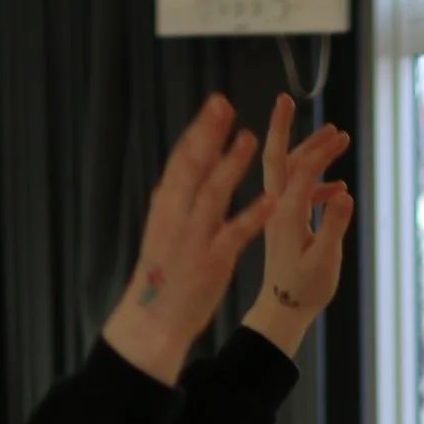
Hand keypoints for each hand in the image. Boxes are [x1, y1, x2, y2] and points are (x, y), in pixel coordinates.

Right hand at [104, 97, 269, 381]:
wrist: (154, 319)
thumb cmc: (165, 275)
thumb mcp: (165, 230)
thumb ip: (176, 202)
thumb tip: (181, 175)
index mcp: (166, 205)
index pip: (182, 160)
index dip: (199, 130)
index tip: (215, 104)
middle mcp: (176, 216)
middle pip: (193, 167)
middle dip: (208, 134)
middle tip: (224, 103)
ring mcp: (193, 237)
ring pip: (213, 194)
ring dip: (231, 166)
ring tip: (250, 140)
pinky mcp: (212, 261)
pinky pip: (234, 235)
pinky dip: (251, 216)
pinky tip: (269, 200)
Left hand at [244, 94, 353, 358]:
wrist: (283, 310)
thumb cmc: (304, 289)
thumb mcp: (324, 259)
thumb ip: (333, 225)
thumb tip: (344, 193)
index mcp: (285, 214)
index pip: (300, 171)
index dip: (318, 150)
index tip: (337, 133)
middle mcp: (277, 208)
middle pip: (278, 159)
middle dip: (284, 129)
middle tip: (287, 99)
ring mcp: (279, 213)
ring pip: (289, 172)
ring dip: (310, 152)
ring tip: (336, 136)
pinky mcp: (285, 222)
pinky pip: (298, 192)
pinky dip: (316, 182)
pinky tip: (337, 186)